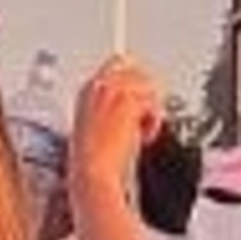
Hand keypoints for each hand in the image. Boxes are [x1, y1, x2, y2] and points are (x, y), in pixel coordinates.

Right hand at [69, 55, 164, 196]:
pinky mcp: (128, 102)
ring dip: (150, 111)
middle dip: (145, 94)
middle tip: (146, 117)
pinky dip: (154, 124)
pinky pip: (153, 104)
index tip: (140, 95)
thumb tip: (134, 105)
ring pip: (148, 87)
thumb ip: (111, 110)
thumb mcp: (97, 129)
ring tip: (142, 133)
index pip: (115, 65)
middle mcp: (98, 86)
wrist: (92, 174)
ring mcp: (113, 91)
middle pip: (136, 71)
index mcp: (86, 92)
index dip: (133, 79)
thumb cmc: (93, 162)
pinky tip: (145, 138)